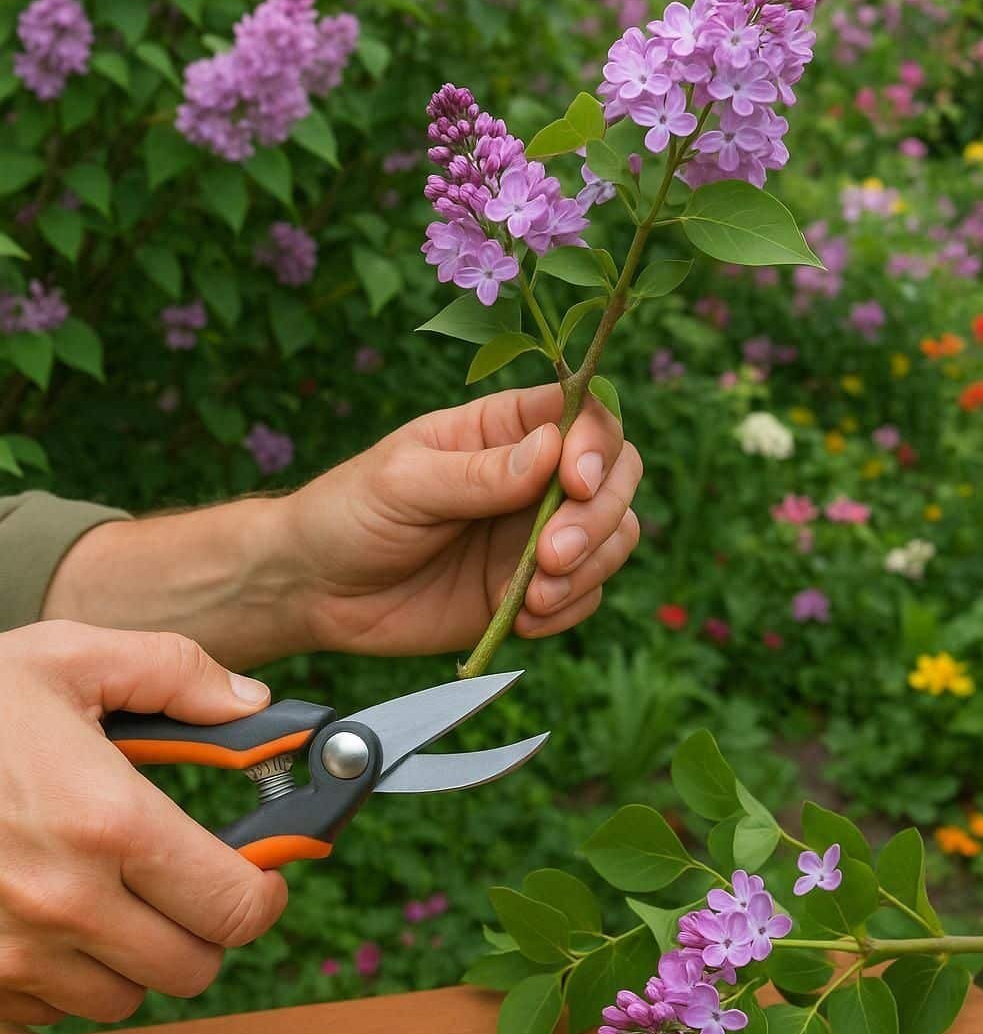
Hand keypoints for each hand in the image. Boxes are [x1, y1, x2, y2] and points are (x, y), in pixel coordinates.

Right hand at [0, 622, 285, 1024]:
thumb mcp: (67, 658)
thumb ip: (175, 673)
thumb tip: (251, 708)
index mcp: (106, 821)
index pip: (236, 906)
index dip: (263, 888)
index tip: (261, 871)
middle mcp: (62, 901)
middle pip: (195, 967)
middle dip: (206, 923)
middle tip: (190, 880)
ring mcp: (11, 952)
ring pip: (127, 996)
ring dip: (137, 953)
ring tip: (111, 888)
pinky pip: (56, 1008)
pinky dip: (69, 973)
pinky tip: (52, 911)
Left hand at [283, 383, 642, 655]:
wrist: (315, 590)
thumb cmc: (348, 513)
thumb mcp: (404, 482)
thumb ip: (477, 473)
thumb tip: (551, 451)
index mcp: (503, 429)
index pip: (584, 415)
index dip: (596, 445)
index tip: (574, 482)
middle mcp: (532, 478)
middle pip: (616, 476)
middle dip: (599, 517)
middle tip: (551, 555)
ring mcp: (533, 536)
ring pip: (612, 537)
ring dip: (591, 567)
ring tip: (536, 595)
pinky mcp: (528, 591)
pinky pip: (583, 596)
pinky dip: (570, 608)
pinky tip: (527, 617)